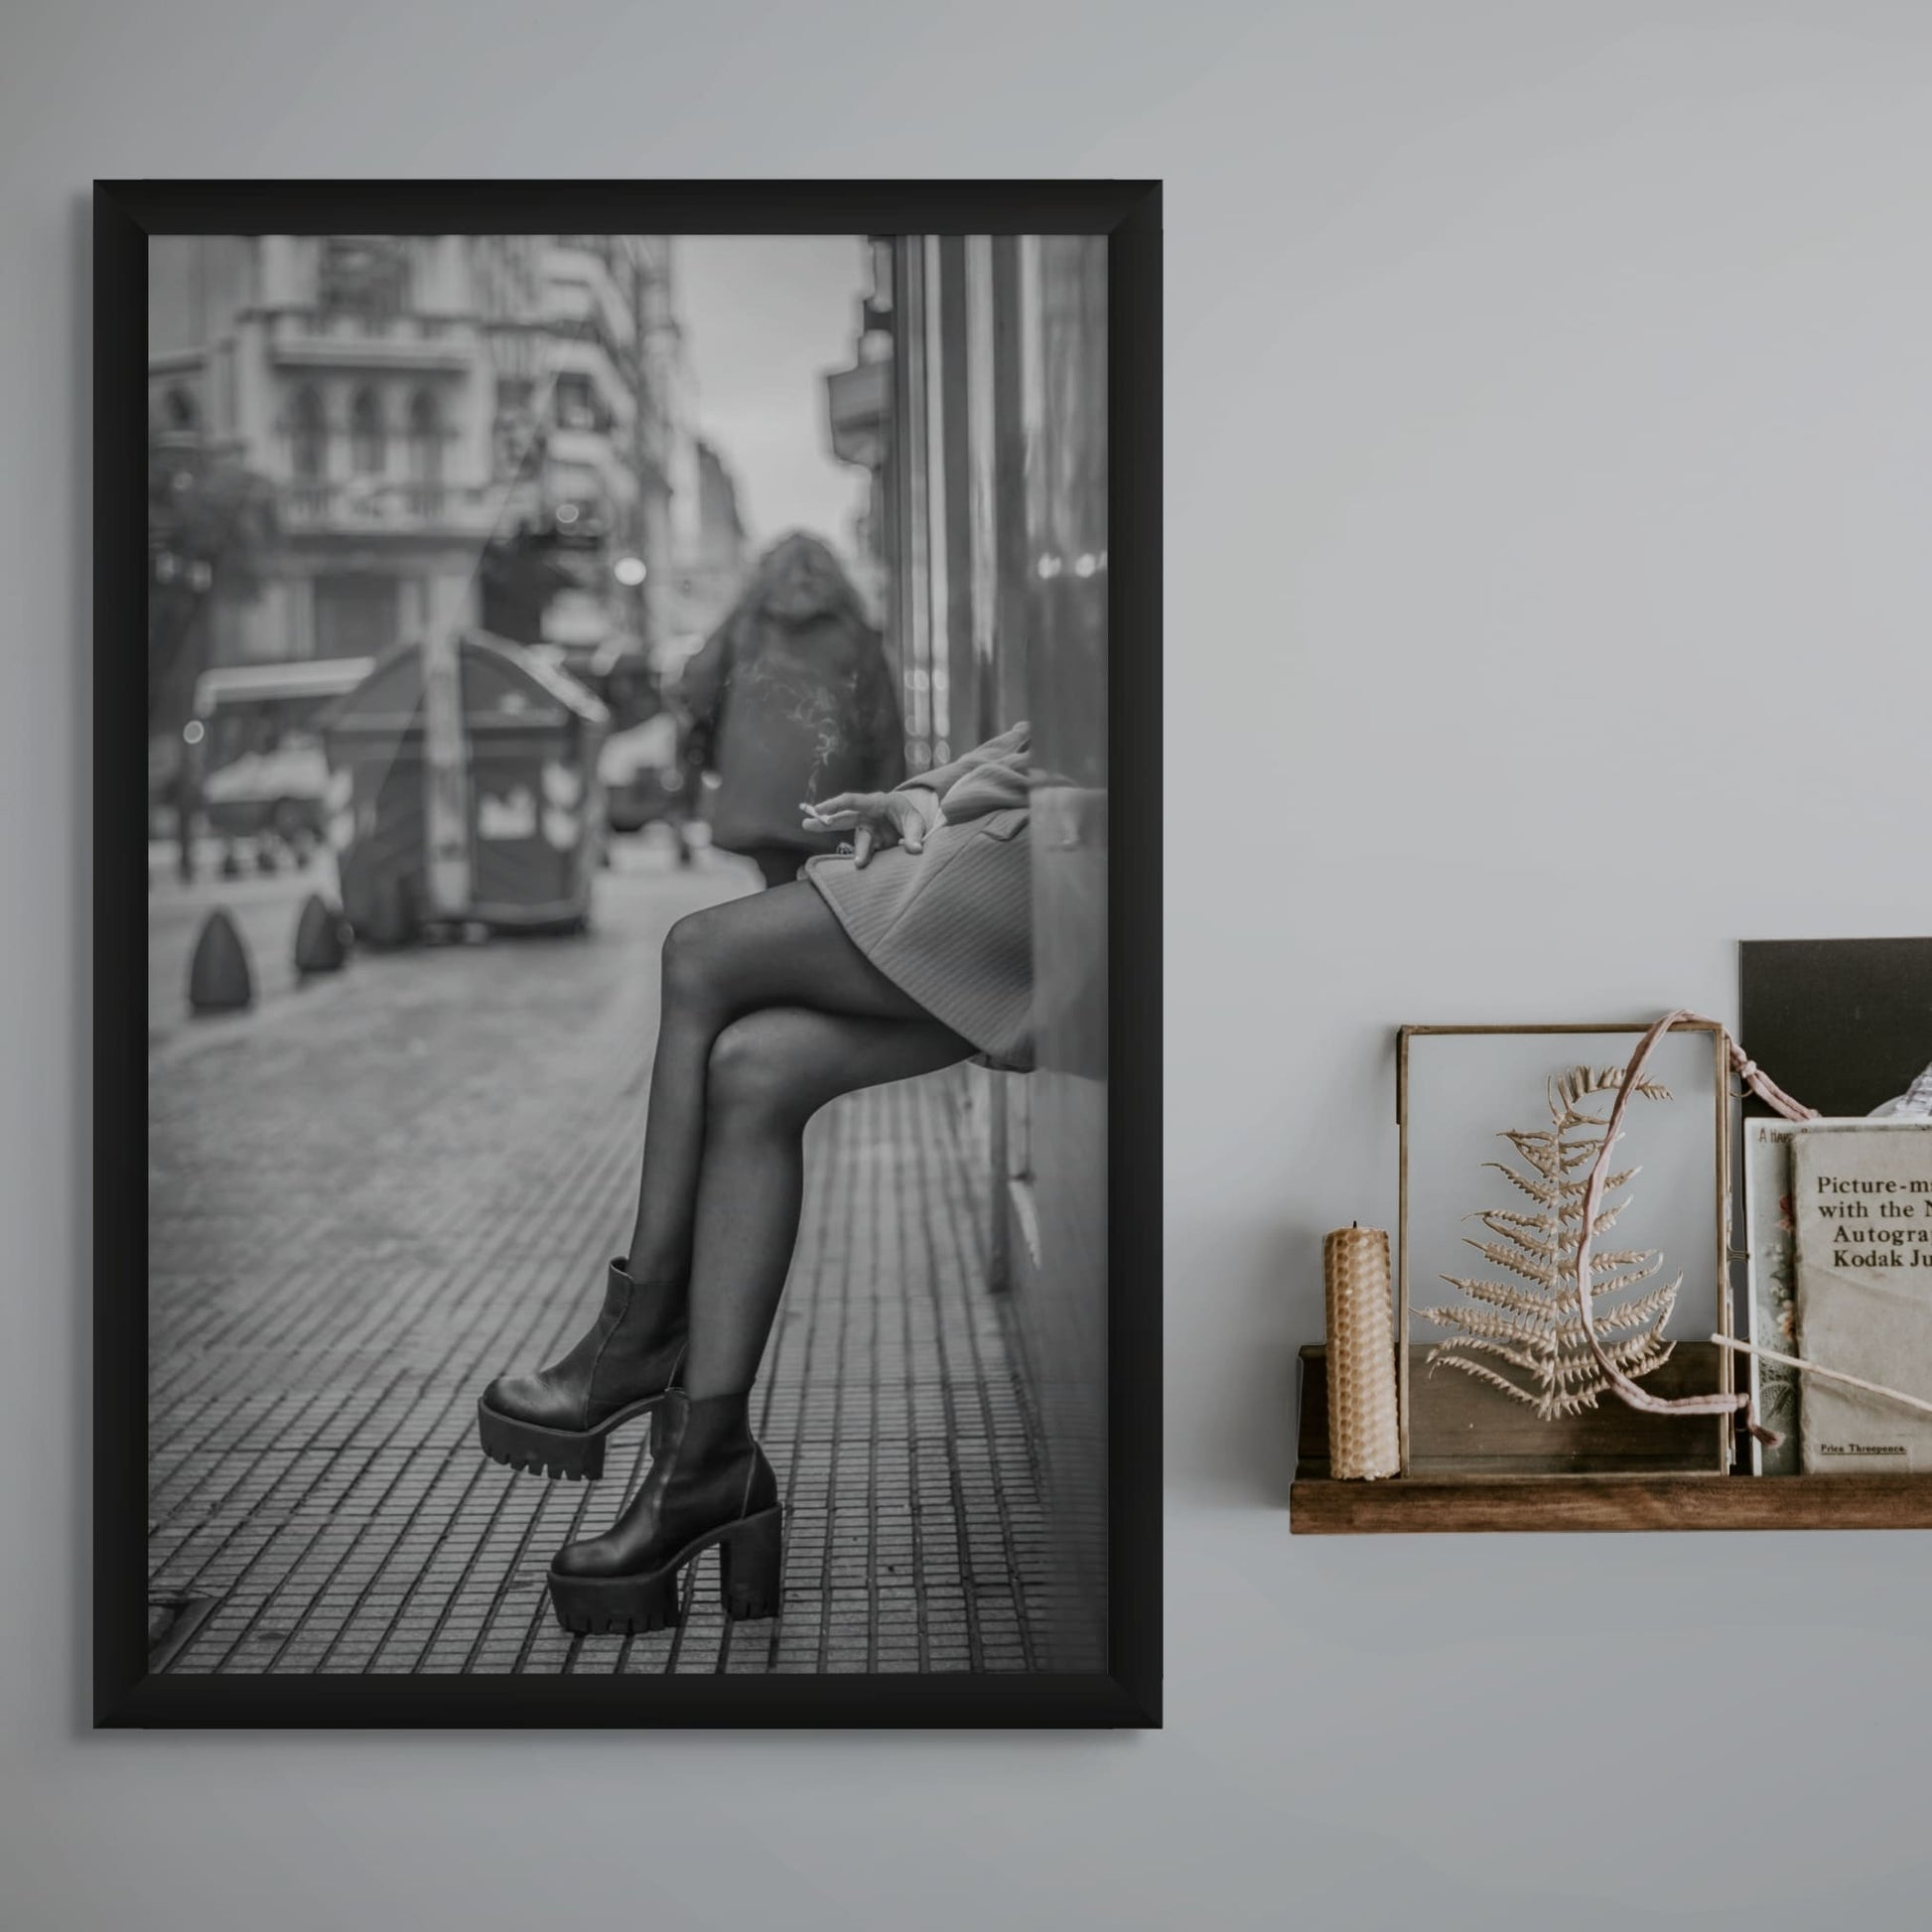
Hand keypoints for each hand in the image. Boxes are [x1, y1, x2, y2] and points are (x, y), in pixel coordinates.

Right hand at [802, 790, 933, 867]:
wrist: (910, 824)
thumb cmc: (909, 816)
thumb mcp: (916, 821)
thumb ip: (914, 835)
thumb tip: (915, 849)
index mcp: (875, 803)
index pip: (851, 801)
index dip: (834, 805)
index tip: (819, 811)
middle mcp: (866, 817)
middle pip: (843, 818)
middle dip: (824, 822)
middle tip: (806, 825)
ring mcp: (867, 832)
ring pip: (859, 842)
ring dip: (858, 853)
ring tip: (859, 863)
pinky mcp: (872, 846)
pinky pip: (866, 854)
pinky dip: (865, 861)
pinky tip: (862, 868)